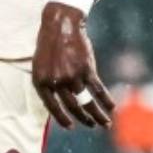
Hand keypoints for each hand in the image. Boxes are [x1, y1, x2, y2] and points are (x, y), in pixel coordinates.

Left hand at [31, 2, 113, 129]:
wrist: (60, 25)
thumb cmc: (49, 46)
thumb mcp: (40, 65)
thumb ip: (48, 83)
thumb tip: (58, 102)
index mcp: (40, 81)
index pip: (51, 106)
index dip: (61, 118)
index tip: (70, 127)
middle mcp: (55, 81)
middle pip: (71, 106)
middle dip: (83, 118)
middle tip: (91, 125)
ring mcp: (71, 76)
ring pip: (86, 101)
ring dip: (97, 114)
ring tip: (104, 123)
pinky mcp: (87, 69)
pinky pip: (98, 90)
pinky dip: (106, 100)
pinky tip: (111, 108)